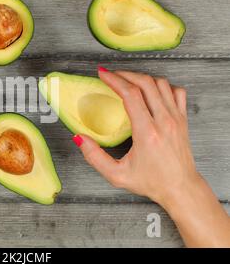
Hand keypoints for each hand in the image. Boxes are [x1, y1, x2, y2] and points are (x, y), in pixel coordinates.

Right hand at [73, 67, 229, 246]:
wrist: (180, 188)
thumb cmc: (152, 182)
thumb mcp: (117, 175)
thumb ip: (94, 157)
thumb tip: (80, 138)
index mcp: (147, 132)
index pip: (130, 95)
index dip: (114, 80)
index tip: (103, 74)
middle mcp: (164, 121)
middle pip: (145, 83)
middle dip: (125, 74)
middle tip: (111, 75)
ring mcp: (176, 118)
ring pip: (161, 84)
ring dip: (142, 78)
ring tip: (128, 80)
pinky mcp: (183, 119)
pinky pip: (176, 91)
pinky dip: (162, 85)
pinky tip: (152, 90)